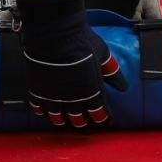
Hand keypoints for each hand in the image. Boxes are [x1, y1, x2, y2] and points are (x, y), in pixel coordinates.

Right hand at [12, 0, 127, 129]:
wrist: (55, 33)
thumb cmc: (82, 41)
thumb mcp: (103, 55)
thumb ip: (113, 72)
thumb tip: (123, 87)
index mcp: (91, 91)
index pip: (99, 113)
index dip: (103, 119)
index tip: (106, 121)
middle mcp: (72, 99)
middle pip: (79, 120)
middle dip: (84, 125)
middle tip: (86, 127)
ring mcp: (54, 96)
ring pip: (58, 119)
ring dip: (64, 123)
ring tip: (66, 125)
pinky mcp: (38, 90)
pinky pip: (39, 109)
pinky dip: (44, 113)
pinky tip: (46, 113)